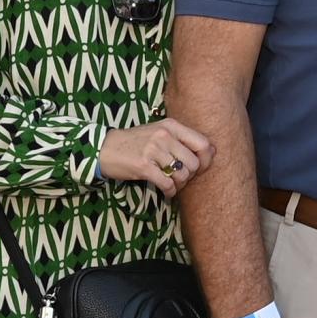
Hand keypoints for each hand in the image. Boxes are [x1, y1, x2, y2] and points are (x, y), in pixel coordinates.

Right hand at [96, 118, 213, 196]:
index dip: (206, 160)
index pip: (203, 144)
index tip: (199, 168)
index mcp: (171, 126)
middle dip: (190, 176)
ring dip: (179, 185)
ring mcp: (153, 150)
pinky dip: (169, 192)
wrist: (104, 148)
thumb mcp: (159, 132)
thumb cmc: (135, 142)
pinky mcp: (143, 165)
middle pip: (194, 163)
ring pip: (182, 175)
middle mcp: (164, 135)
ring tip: (171, 185)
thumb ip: (182, 139)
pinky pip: (167, 184)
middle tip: (180, 179)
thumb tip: (212, 150)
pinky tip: (165, 192)